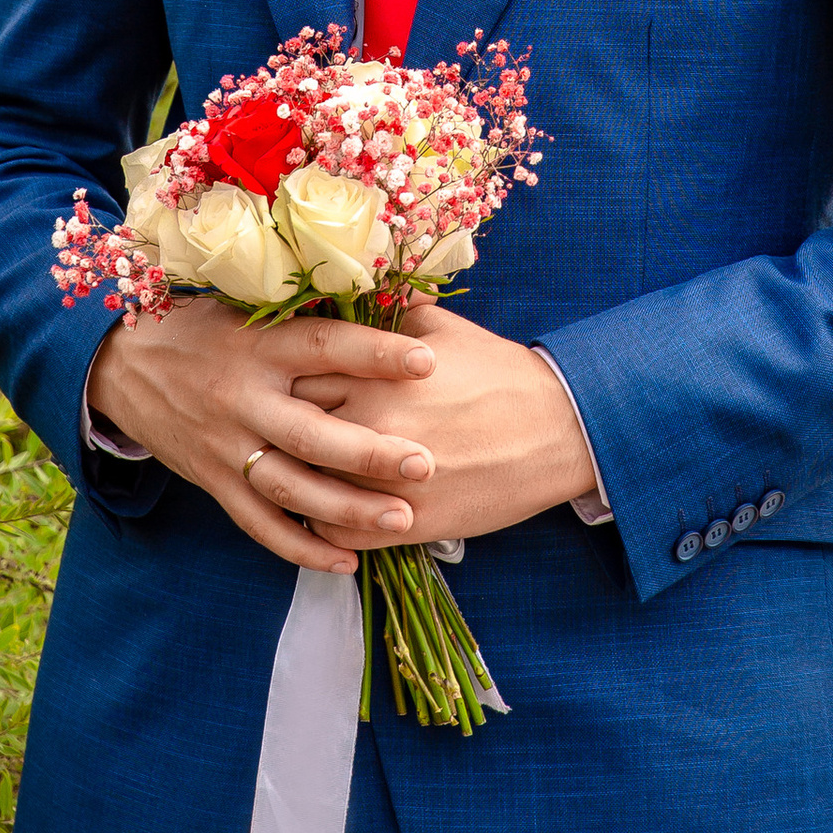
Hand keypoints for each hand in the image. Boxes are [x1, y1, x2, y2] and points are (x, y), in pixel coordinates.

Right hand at [85, 300, 439, 572]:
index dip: (376, 353)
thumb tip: (390, 299)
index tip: (429, 361)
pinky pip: (258, 524)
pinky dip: (301, 548)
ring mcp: (225, 445)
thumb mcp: (248, 307)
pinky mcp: (212, 481)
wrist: (123, 364)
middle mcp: (243, 397)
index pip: (324, 347)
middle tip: (425, 463)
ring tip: (401, 520)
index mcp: (259, 345)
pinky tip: (346, 563)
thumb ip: (308, 316)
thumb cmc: (206, 328)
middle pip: (311, 432)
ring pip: (290, 487)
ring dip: (346, 509)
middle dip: (369, 452)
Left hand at [287, 304, 593, 543]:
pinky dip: (322, 524)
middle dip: (280, 431)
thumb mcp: (440, 328)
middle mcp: (369, 423)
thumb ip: (387, 317)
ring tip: (290, 474)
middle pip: (291, 431)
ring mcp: (385, 477)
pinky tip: (324, 513)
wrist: (555, 428)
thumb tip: (354, 302)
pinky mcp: (408, 521)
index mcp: (372, 372)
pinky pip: (337, 530)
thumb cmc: (497, 372)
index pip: (296, 377)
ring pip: (306, 486)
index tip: (283, 386)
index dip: (284, 382)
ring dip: (294, 481)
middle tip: (277, 431)